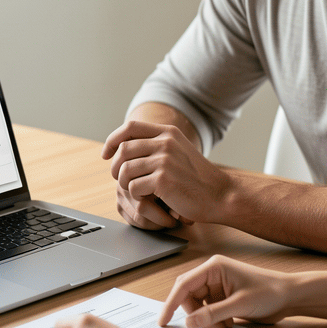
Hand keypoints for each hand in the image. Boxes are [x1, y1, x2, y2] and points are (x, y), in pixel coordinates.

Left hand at [102, 121, 233, 227]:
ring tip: (136, 192)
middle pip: (123, 149)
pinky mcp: (163, 179)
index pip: (131, 127)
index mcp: (168, 133)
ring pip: (125, 170)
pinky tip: (149, 200)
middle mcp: (165, 142)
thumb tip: (124, 147)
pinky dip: (137, 197)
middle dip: (116, 167)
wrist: (220, 195)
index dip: (113, 139)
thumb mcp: (180, 152)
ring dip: (125, 184)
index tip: (106, 154)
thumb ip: (158, 146)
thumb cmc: (198, 179)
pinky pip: (133, 187)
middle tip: (121, 180)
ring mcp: (164, 160)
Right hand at [159, 255, 293, 327]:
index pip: (183, 285)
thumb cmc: (270, 292)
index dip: (171, 303)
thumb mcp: (239, 305)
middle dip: (194, 314)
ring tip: (224, 327)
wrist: (290, 297)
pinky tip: (228, 325)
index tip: (164, 321)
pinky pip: (208, 310)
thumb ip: (212, 314)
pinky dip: (213, 321)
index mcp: (214, 267)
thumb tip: (189, 322)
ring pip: (198, 306)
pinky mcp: (223, 297)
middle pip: (189, 296)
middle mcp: (213, 274)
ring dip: (206, 320)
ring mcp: (218, 286)